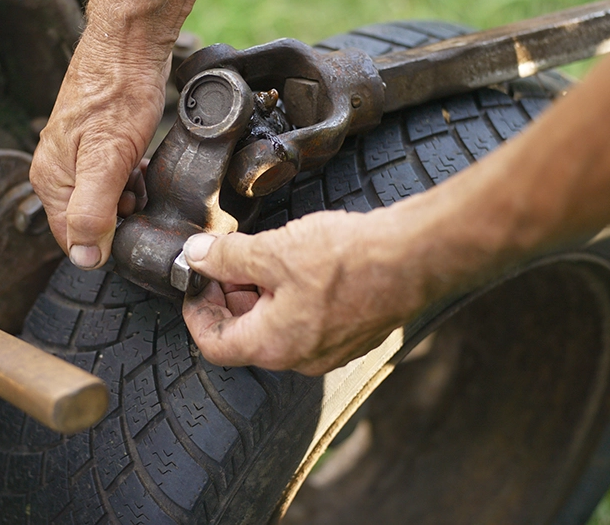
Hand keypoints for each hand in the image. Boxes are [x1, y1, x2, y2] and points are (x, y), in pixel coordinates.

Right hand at [30, 27, 171, 268]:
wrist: (129, 44)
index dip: (105, 242)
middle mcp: (57, 171)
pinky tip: (141, 163)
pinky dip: (130, 178)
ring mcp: (75, 156)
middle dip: (119, 218)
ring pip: (104, 200)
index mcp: (50, 181)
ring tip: (141, 175)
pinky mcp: (95, 143)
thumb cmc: (117, 93)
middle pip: (89, 221)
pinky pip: (112, 178)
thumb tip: (84, 257)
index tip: (130, 223)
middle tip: (139, 194)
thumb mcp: (107, 161)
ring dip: (127, 197)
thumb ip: (92, 211)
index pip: (72, 240)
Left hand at [181, 204, 448, 374]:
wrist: (415, 257)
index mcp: (273, 347)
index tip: (194, 280)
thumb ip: (227, 257)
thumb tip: (196, 256)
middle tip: (226, 259)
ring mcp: (330, 349)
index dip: (196, 310)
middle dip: (228, 296)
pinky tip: (296, 260)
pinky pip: (306, 320)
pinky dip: (288, 295)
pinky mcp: (352, 332)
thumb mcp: (272, 251)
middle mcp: (300, 359)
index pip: (214, 344)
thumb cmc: (348, 259)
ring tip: (262, 253)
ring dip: (259, 293)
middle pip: (244, 335)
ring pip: (276, 326)